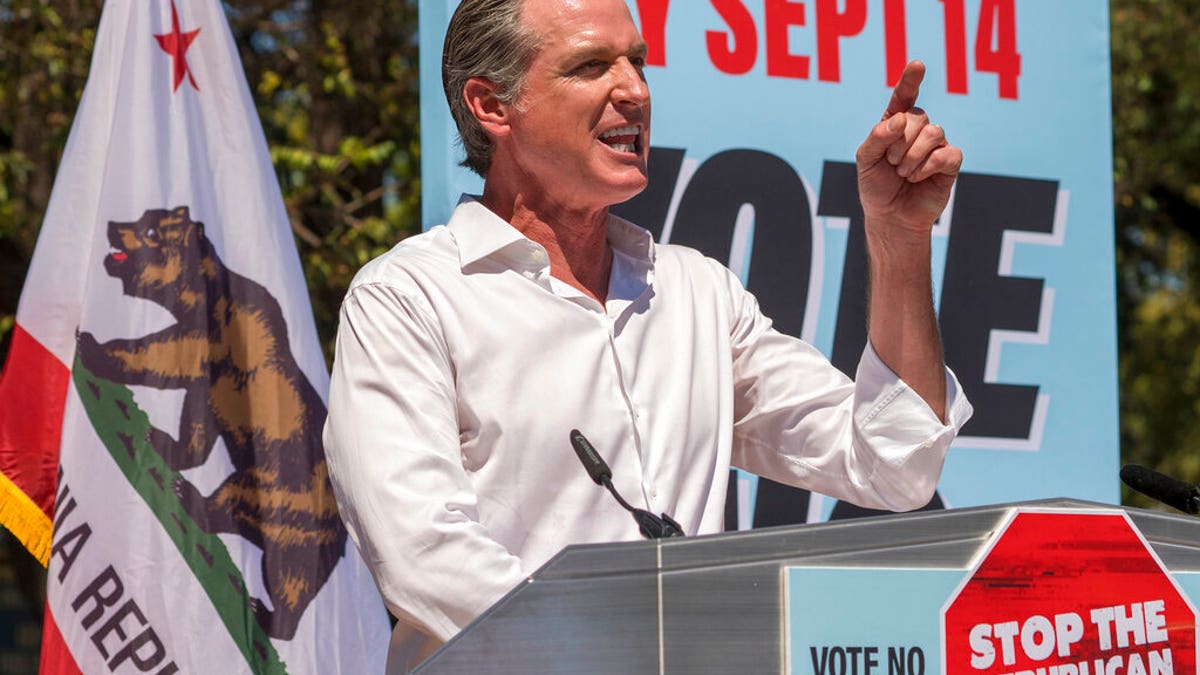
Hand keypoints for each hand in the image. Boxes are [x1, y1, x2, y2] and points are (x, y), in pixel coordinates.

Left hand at [856, 61, 961, 236]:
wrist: (890, 217)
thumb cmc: (876, 187)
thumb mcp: (866, 160)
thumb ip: (878, 136)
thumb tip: (900, 119)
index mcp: (895, 124)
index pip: (904, 97)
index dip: (911, 81)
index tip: (918, 65)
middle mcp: (918, 130)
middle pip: (918, 117)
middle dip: (899, 143)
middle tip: (891, 164)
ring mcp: (936, 145)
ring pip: (934, 132)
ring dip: (912, 157)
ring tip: (903, 173)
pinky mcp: (950, 162)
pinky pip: (947, 153)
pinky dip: (928, 167)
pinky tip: (918, 178)